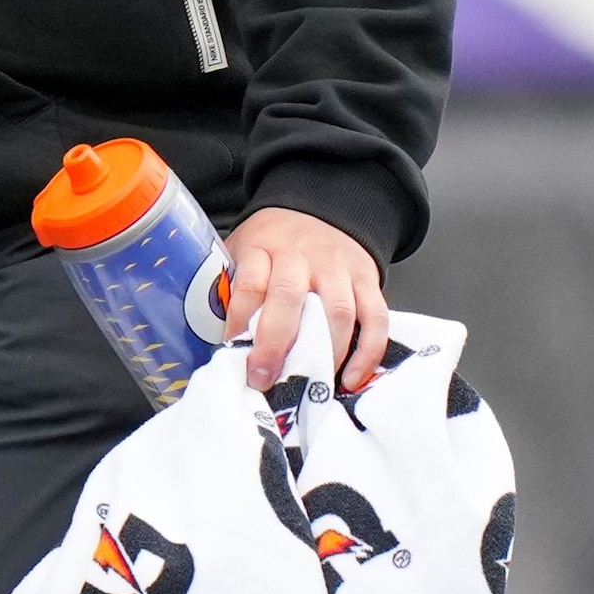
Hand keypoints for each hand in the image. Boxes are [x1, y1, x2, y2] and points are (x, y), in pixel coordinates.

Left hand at [222, 208, 386, 396]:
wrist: (321, 209)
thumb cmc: (274, 241)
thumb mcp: (242, 249)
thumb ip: (231, 286)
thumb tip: (217, 338)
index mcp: (263, 247)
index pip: (249, 283)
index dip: (239, 319)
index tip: (232, 349)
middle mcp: (301, 255)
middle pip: (288, 298)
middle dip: (275, 344)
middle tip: (264, 377)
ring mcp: (338, 268)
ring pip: (337, 311)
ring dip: (324, 353)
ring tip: (308, 384)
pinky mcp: (367, 279)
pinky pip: (375, 318)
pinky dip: (368, 352)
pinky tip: (351, 377)